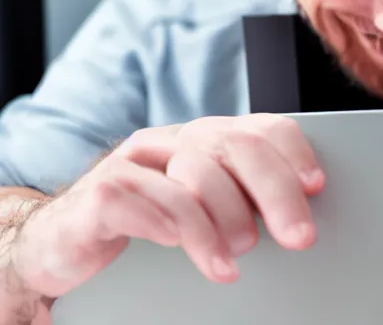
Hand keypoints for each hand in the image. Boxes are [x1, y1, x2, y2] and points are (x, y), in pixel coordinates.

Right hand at [12, 114, 324, 297]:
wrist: (67, 240)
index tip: (315, 186)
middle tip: (298, 236)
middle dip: (273, 190)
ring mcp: (136, 163)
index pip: (258, 127)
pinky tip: (196, 254)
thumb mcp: (202, 206)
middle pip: (233, 145)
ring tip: (238, 256)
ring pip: (194, 173)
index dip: (291, 151)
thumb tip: (297, 215)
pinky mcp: (103, 192)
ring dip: (226, 218)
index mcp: (203, 141)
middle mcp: (172, 142)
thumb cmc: (147, 224)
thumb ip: (240, 200)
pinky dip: (177, 227)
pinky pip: (145, 200)